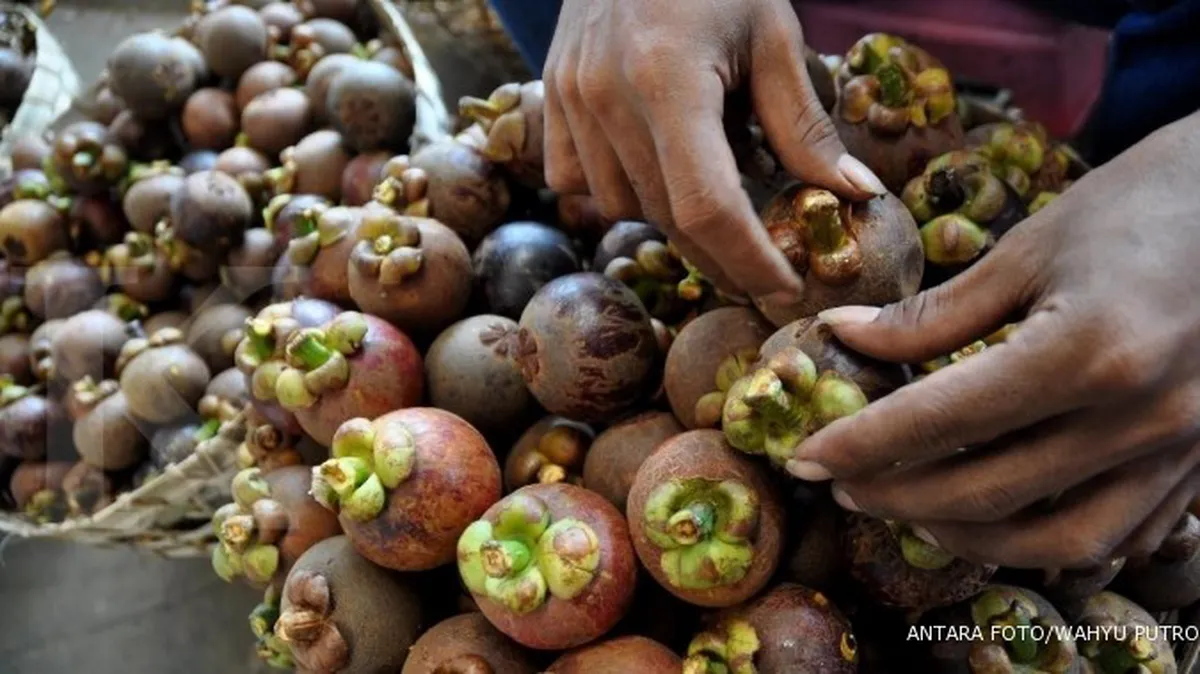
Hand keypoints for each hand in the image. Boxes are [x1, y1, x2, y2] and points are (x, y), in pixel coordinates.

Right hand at [542, 0, 886, 299]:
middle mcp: (605, 96)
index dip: (749, 260)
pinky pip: (579, 182)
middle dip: (722, 255)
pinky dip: (621, 191)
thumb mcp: (773, 34)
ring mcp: (569, 99)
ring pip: (622, 206)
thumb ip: (804, 124)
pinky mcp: (551, 97)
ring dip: (672, 217)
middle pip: (667, 215)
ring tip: (715, 192)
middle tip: (766, 272)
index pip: (707, 205)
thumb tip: (854, 195)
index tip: (785, 289)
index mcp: (667, 78)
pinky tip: (655, 167)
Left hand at [789, 111, 1199, 568]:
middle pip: (990, 493)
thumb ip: (936, 311)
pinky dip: (1050, 540)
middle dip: (898, 498)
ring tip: (912, 511)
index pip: (943, 419)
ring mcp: (1182, 451)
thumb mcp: (1035, 245)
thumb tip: (843, 335)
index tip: (804, 457)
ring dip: (971, 538)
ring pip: (1060, 541)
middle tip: (841, 486)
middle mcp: (1140, 417)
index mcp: (1090, 349)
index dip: (862, 444)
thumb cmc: (1151, 199)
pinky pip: (1120, 534)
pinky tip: (1003, 520)